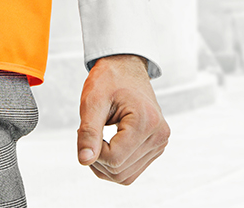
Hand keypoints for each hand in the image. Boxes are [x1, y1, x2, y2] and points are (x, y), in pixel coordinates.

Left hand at [76, 53, 169, 185]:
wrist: (125, 66)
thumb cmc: (109, 79)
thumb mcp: (93, 100)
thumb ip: (88, 131)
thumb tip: (84, 160)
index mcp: (147, 122)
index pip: (114, 158)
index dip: (93, 150)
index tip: (83, 129)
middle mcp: (159, 136)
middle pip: (119, 171)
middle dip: (97, 158)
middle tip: (86, 133)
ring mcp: (159, 143)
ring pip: (125, 176)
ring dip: (104, 164)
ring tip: (96, 138)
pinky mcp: (155, 147)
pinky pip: (131, 170)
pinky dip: (114, 164)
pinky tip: (106, 144)